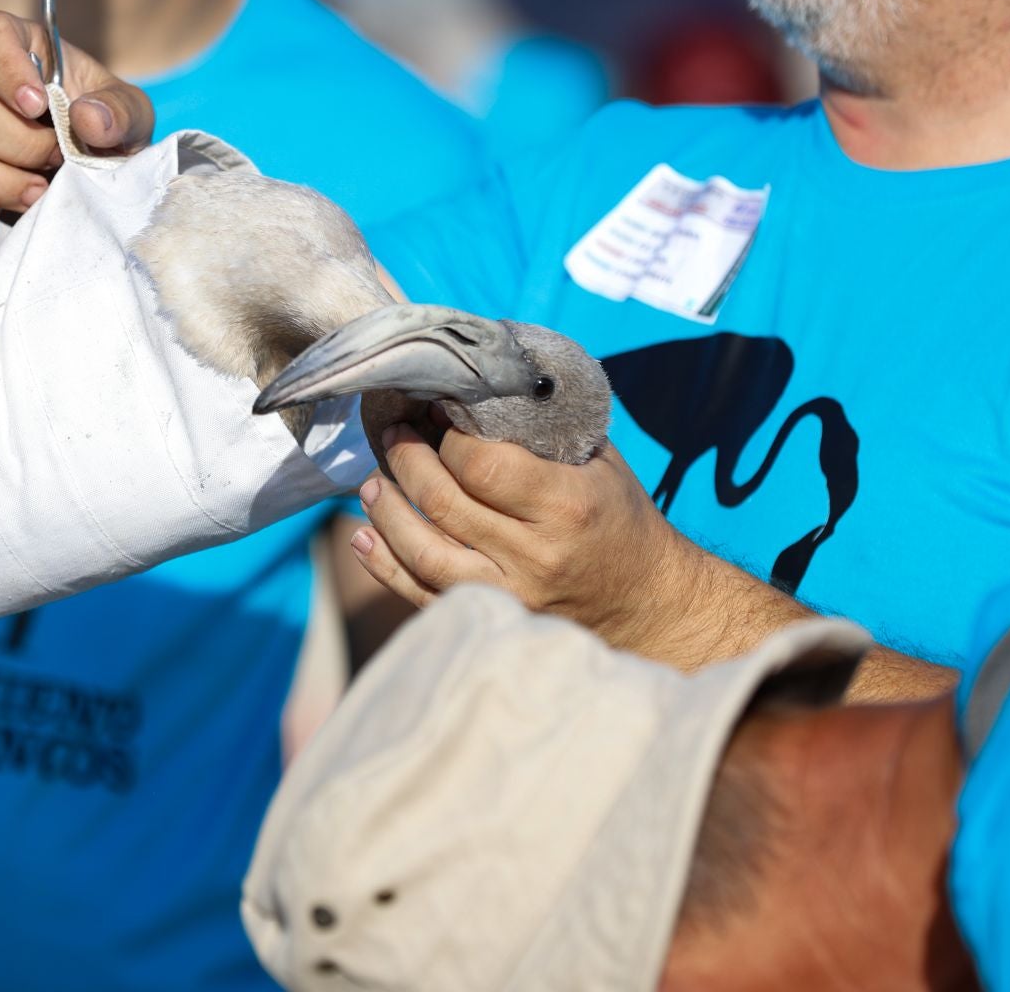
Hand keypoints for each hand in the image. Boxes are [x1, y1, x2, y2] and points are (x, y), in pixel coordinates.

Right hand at [0, 10, 156, 234]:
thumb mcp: (132, 117)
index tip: (40, 106)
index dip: (5, 67)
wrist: (92, 180)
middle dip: (18, 147)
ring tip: (38, 193)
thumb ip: (120, 111)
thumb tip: (87, 118)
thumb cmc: (108, 134)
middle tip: (56, 161)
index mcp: (19, 50)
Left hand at [350, 425, 703, 655]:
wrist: (647, 602)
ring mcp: (511, 594)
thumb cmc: (618, 517)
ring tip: (372, 481)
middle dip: (407, 459)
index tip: (436, 411)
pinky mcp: (493, 619)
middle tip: (395, 434)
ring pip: (423, 552)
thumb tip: (473, 390)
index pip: (481, 464)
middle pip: (444, 502)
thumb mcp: (597, 463)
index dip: (447, 434)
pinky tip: (363, 535)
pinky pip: (422, 594)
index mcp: (566, 506)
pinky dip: (384, 563)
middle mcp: (535, 555)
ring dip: (386, 510)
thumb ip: (541, 431)